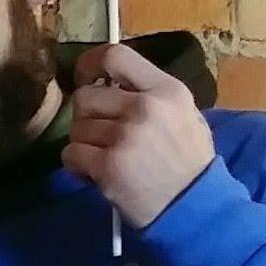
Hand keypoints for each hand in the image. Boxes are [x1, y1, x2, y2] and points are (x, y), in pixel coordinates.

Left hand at [64, 42, 215, 228]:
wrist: (194, 208)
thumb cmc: (188, 161)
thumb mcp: (183, 114)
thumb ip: (149, 93)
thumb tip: (108, 80)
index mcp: (167, 90)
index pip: (116, 56)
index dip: (91, 63)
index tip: (86, 77)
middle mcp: (146, 108)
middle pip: (85, 96)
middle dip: (87, 116)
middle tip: (103, 135)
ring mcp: (126, 137)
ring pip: (76, 127)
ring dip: (84, 143)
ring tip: (107, 157)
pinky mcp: (109, 165)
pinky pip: (70, 153)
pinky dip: (78, 165)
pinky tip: (98, 173)